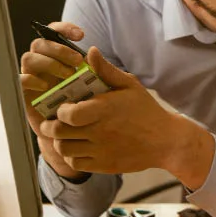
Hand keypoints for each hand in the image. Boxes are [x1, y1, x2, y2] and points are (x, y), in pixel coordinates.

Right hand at [19, 21, 86, 178]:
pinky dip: (30, 79)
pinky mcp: (26, 95)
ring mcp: (34, 78)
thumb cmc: (91, 108)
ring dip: (48, 63)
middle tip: (77, 61)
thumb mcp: (103, 89)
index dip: (64, 29)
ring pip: (29, 58)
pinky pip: (20, 80)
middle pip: (40, 44)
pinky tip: (45, 87)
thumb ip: (101, 70)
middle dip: (58, 48)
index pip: (55, 33)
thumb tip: (94, 50)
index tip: (80, 35)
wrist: (79, 136)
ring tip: (67, 75)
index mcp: (60, 58)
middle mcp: (44, 65)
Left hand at [43, 47, 214, 186]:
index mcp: (103, 110)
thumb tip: (90, 51)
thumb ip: (106, 70)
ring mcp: (100, 151)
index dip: (59, 111)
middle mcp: (99, 132)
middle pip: (58, 133)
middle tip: (51, 122)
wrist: (165, 141)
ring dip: (59, 142)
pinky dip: (70, 156)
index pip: (68, 114)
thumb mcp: (129, 85)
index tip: (63, 107)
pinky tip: (76, 148)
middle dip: (50, 127)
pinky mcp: (103, 165)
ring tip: (63, 135)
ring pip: (64, 149)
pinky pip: (75, 164)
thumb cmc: (146, 110)